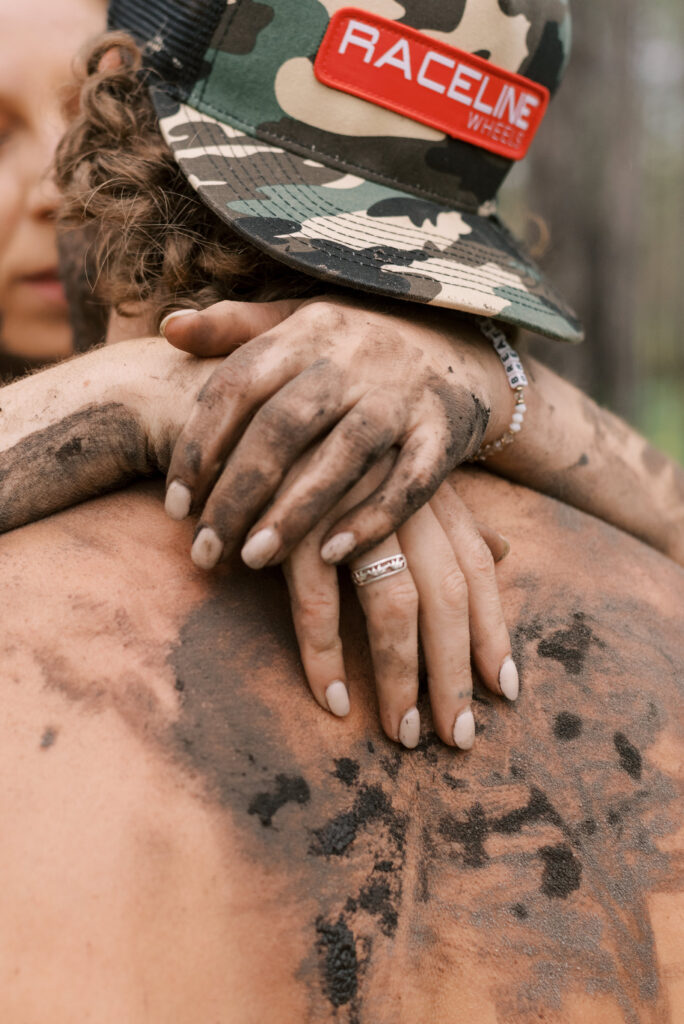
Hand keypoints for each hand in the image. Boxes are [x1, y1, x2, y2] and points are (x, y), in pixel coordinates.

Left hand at [162, 296, 511, 569]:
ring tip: (253, 559)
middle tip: (204, 550)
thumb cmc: (356, 345)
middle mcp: (355, 358)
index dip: (200, 445)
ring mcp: (403, 395)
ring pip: (344, 456)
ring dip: (295, 512)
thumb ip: (235, 327)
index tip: (174, 504)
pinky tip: (332, 555)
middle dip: (238, 492)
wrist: (460, 344)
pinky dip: (375, 517)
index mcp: (307, 330)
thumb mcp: (299, 320)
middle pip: (284, 426)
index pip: (239, 384)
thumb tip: (169, 328)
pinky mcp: (445, 430)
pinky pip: (412, 481)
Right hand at [283, 466, 515, 749]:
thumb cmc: (312, 452)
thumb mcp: (389, 474)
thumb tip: (504, 550)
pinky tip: (334, 700)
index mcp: (425, 489)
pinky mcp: (292, 527)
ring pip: (393, 608)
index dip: (493, 630)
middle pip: (446, 595)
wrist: (226, 413)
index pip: (477, 570)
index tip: (504, 690)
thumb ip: (449, 515)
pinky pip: (319, 606)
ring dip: (400, 678)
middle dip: (454, 672)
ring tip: (404, 735)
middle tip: (457, 739)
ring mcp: (346, 510)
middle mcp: (396, 497)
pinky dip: (326, 657)